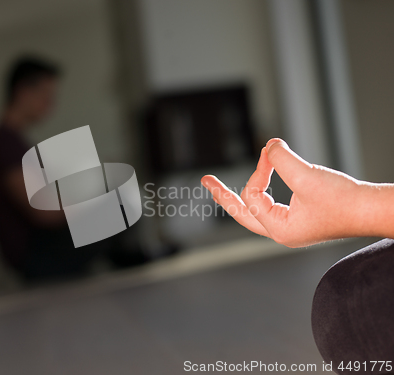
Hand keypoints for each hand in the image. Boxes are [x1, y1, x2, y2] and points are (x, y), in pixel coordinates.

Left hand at [201, 139, 385, 247]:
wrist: (373, 210)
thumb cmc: (345, 201)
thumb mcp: (306, 175)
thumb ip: (282, 159)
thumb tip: (269, 144)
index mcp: (279, 229)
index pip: (252, 195)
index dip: (259, 169)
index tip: (272, 151)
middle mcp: (281, 232)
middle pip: (242, 213)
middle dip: (223, 194)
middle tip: (206, 181)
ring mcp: (290, 227)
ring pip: (255, 211)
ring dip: (241, 195)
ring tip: (219, 187)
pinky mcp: (300, 218)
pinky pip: (271, 205)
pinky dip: (262, 192)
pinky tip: (258, 185)